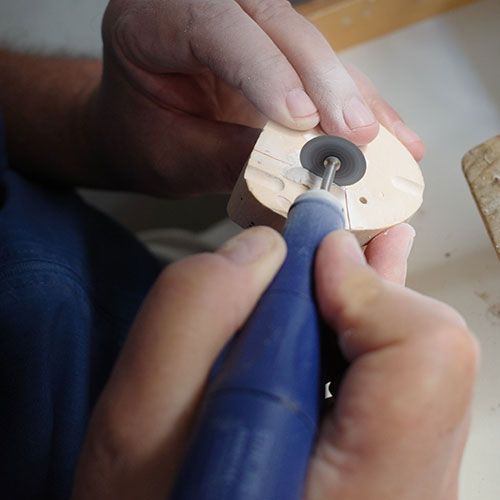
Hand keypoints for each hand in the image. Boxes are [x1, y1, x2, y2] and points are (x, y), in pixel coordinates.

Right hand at [72, 224, 476, 499]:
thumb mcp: (137, 431)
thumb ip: (190, 317)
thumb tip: (263, 250)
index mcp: (356, 494)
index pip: (421, 357)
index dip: (368, 288)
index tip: (315, 255)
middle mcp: (403, 496)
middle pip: (431, 358)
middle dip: (365, 290)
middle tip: (327, 250)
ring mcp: (406, 491)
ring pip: (421, 374)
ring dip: (362, 317)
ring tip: (331, 279)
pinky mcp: (393, 483)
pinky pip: (407, 397)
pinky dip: (363, 350)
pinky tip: (333, 328)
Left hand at [91, 0, 424, 195]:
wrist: (138, 124)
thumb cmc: (144, 135)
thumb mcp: (174, 157)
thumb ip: (229, 157)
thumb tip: (295, 167)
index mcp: (153, 22)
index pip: (215, 28)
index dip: (264, 70)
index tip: (300, 117)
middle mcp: (203, 5)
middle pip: (275, 25)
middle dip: (322, 81)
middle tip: (354, 131)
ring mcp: (242, 18)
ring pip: (306, 41)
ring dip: (349, 91)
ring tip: (380, 136)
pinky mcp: (272, 41)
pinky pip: (318, 63)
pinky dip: (351, 97)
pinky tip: (379, 124)